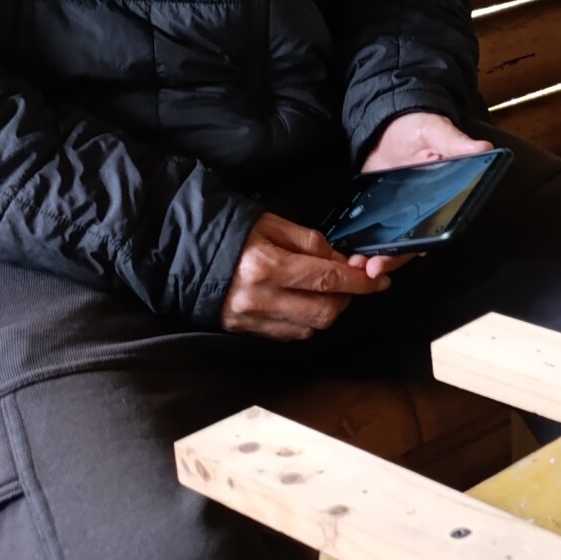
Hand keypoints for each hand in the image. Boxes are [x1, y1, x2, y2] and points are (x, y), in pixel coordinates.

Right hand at [221, 212, 388, 340]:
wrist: (181, 251)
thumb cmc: (231, 231)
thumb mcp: (272, 224)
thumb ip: (311, 244)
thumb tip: (344, 262)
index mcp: (267, 265)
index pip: (327, 279)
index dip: (359, 282)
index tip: (379, 281)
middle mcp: (259, 298)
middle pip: (323, 312)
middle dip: (346, 299)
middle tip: (350, 283)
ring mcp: (249, 319)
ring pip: (309, 329)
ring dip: (326, 312)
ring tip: (324, 291)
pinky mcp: (242, 331)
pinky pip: (287, 335)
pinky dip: (304, 322)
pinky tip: (303, 303)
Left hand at [352, 113, 491, 278]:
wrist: (387, 125)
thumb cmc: (418, 127)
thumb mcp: (436, 131)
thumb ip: (456, 143)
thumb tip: (484, 148)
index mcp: (444, 199)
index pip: (440, 227)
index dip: (428, 242)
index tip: (417, 253)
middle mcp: (423, 214)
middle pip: (412, 244)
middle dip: (394, 259)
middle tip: (374, 269)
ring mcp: (399, 217)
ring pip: (391, 246)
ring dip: (375, 259)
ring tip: (357, 267)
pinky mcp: (378, 214)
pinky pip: (371, 235)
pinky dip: (360, 247)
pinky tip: (347, 255)